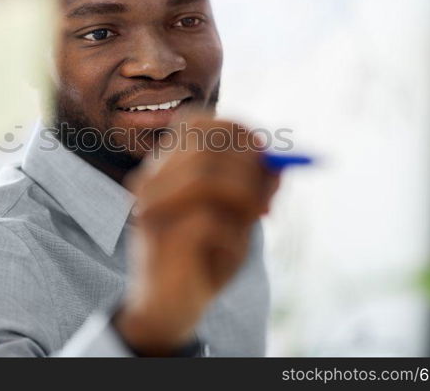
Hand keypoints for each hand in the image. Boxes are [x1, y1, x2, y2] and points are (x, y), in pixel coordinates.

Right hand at [114, 114, 279, 355]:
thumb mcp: (235, 217)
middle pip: (206, 145)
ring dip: (244, 199)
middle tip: (267, 199)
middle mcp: (151, 180)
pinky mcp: (160, 238)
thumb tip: (279, 161)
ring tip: (252, 223)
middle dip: (249, 167)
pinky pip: (211, 222)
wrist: (169, 309)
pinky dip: (232, 238)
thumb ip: (253, 187)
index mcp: (164, 166)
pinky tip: (226, 255)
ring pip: (207, 178)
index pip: (196, 122)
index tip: (265, 153)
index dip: (236, 129)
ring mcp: (151, 208)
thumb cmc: (203, 257)